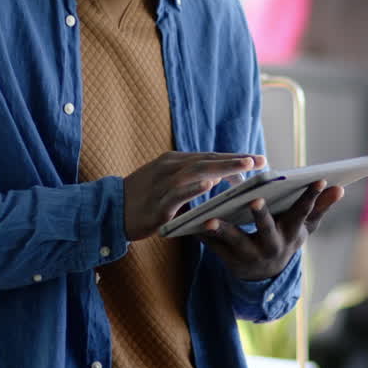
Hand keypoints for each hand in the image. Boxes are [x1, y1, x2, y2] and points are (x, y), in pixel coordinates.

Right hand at [122, 152, 266, 240]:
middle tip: (260, 160)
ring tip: (245, 166)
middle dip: (235, 159)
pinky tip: (210, 184)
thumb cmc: (140, 199)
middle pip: (207, 160)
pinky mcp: (157, 204)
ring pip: (197, 172)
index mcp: (173, 162)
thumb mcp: (165, 183)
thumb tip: (216, 177)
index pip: (209, 157)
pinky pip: (177, 194)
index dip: (233, 156)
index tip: (257, 159)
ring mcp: (162, 184)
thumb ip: (189, 179)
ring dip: (222, 168)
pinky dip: (194, 187)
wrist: (108, 211)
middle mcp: (169, 167)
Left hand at [196, 180, 344, 280]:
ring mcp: (249, 255)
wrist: (263, 275)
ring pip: (234, 242)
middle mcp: (271, 246)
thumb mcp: (304, 227)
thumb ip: (320, 208)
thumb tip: (340, 188)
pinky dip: (202, 235)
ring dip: (221, 230)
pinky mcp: (227, 259)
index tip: (317, 179)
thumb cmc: (285, 238)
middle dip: (261, 216)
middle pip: (267, 231)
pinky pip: (212, 247)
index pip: (303, 214)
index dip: (310, 198)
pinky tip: (191, 221)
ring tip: (210, 219)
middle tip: (255, 200)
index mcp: (290, 234)